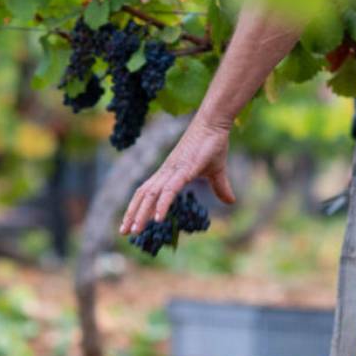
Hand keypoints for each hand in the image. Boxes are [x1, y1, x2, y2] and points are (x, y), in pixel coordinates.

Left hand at [119, 119, 235, 235]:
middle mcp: (165, 173)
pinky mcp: (183, 170)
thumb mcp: (217, 173)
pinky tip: (158, 219)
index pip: (146, 193)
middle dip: (132, 215)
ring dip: (141, 213)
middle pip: (142, 196)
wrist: (214, 123)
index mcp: (168, 174)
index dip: (136, 208)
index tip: (129, 224)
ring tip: (134, 230)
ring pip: (150, 195)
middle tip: (124, 233)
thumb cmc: (213, 144)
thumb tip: (231, 201)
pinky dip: (162, 204)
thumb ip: (220, 188)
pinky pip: (170, 190)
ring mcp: (172, 171)